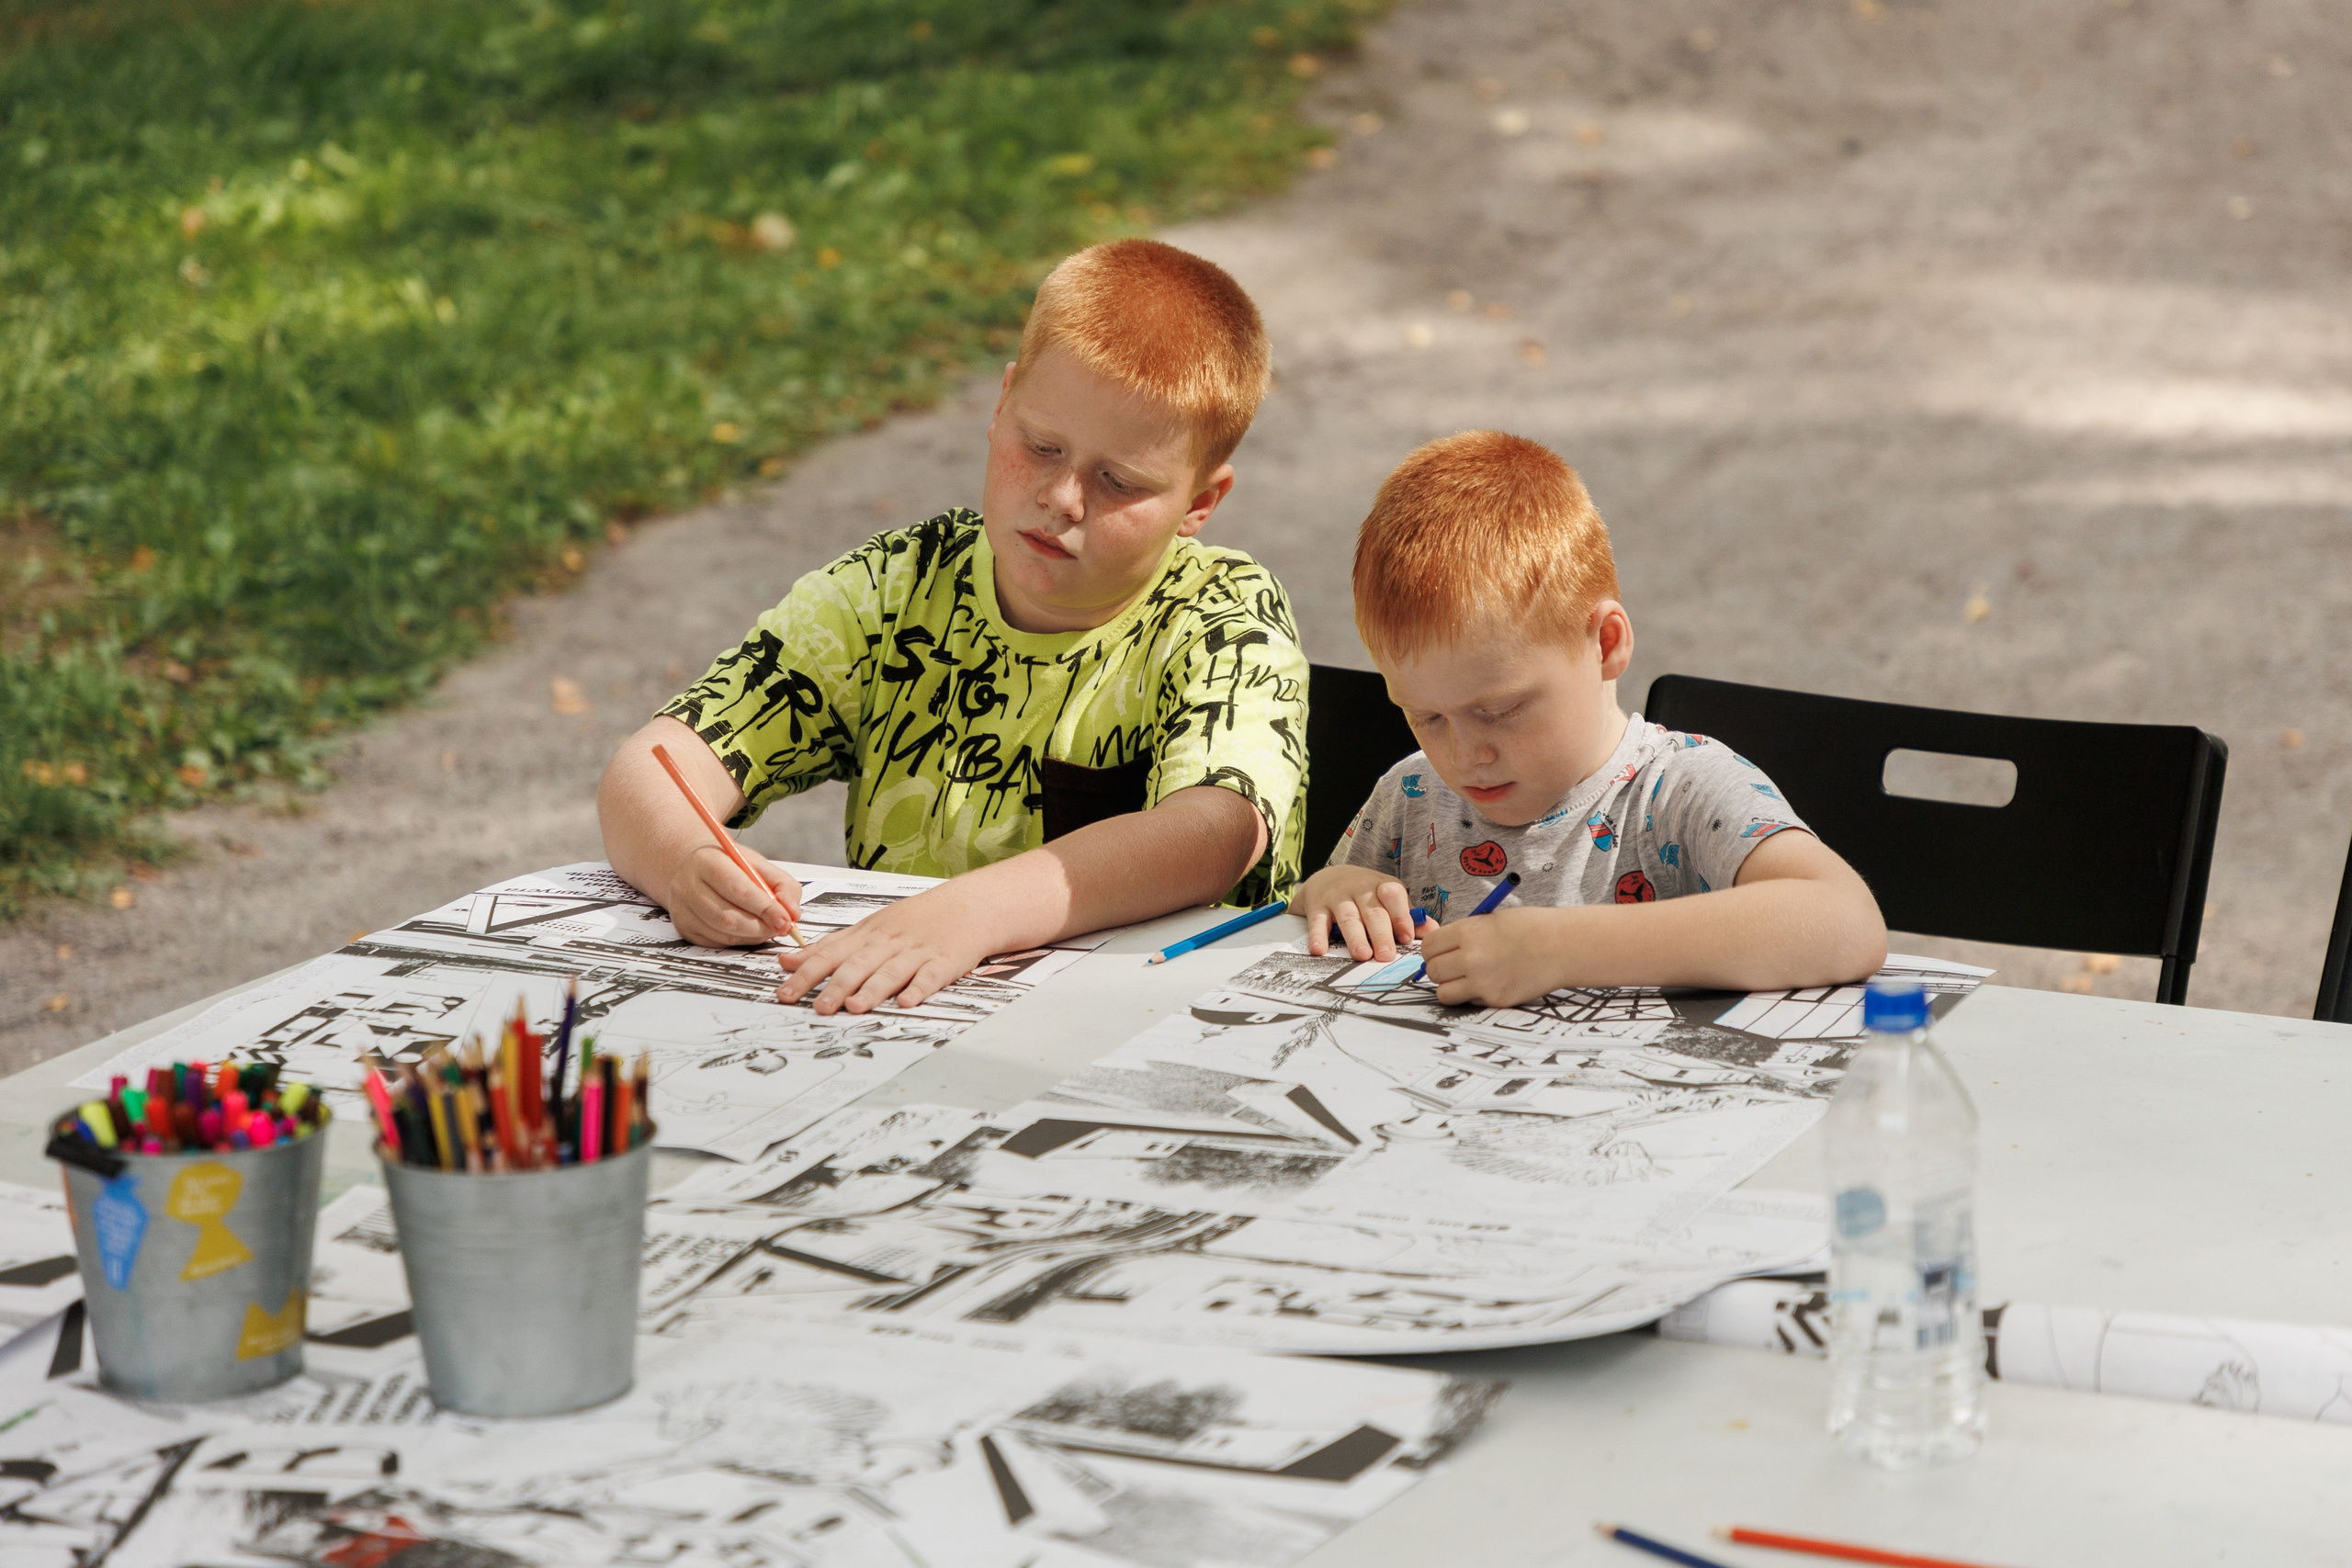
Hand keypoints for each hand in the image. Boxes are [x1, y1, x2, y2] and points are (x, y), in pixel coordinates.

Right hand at [664, 842, 802, 948]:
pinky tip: (747, 930)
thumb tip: (792, 913)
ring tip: (766, 927)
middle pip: (728, 918)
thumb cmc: (726, 863)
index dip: (766, 908)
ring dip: (752, 936)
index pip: (739, 890)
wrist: (688, 864)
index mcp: (708, 861)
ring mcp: (683, 909)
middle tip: (780, 927)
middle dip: (761, 927)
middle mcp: (689, 886)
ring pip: (723, 934)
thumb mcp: (757, 863)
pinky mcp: (684, 927)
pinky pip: (716, 943)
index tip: (786, 919)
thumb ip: (782, 885)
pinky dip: (738, 940)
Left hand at [776, 880, 992, 1013]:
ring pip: (890, 971)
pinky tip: (906, 1001)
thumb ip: (830, 947)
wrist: (968, 904)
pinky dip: (918, 989)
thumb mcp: (869, 927)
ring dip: (872, 990)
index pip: (831, 953)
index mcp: (868, 934)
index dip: (807, 973)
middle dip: (836, 986)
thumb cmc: (916, 919)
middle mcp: (889, 942)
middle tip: (818, 1008)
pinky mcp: (945, 961)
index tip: (786, 992)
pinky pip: (930, 976)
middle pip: (858, 964)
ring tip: (855, 1007)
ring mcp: (917, 951)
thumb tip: (788, 962)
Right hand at [1298, 865, 1422, 960]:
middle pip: (1372, 911)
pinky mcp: (1317, 906)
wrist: (1327, 877)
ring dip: (1355, 937)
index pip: (1393, 895)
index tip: (1407, 937)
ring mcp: (1337, 896)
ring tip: (1361, 955)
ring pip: (1348, 917)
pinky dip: (1318, 936)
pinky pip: (1317, 921)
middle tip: (1386, 955)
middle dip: (1380, 933)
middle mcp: (1359, 888)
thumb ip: (1407, 916)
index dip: (1401, 915)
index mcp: (1382, 886)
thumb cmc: (1365, 894)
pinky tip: (1320, 950)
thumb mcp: (1387, 899)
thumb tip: (1433, 932)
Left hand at [1417, 906, 1572, 1006]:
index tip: (1440, 952)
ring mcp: (1483, 982)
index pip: (1428, 947)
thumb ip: (1463, 935)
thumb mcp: (1489, 920)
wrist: (1562, 946)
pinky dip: (1473, 995)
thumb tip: (1438, 951)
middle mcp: (1472, 957)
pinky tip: (1489, 983)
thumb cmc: (1528, 928)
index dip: (1433, 950)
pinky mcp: (1495, 1000)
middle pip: (1433, 971)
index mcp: (1468, 931)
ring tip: (1466, 978)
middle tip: (1453, 966)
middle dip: (1440, 969)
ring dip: (1450, 986)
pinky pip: (1469, 1001)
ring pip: (1444, 993)